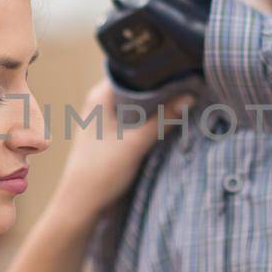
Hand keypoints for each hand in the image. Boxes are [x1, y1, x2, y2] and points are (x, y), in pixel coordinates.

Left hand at [51, 81, 194, 221]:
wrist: (81, 205)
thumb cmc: (102, 171)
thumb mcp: (136, 143)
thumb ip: (163, 118)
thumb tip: (189, 96)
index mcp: (101, 96)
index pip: (132, 70)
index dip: (157, 68)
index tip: (182, 67)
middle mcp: (101, 103)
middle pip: (137, 86)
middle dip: (161, 87)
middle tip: (191, 83)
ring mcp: (105, 120)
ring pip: (137, 104)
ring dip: (158, 105)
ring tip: (186, 99)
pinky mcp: (111, 136)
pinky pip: (135, 119)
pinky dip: (150, 119)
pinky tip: (169, 121)